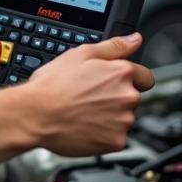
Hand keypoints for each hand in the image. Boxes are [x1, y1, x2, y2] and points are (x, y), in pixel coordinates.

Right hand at [0, 33, 153, 161]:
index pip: (145, 77)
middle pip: (131, 98)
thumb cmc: (54, 84)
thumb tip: (135, 39)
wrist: (36, 114)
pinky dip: (103, 134)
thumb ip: (114, 46)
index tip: (114, 83)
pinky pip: (114, 137)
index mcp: (122, 73)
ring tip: (83, 111)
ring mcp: (123, 121)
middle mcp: (128, 97)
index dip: (130, 79)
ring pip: (123, 118)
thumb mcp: (81, 54)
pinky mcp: (115, 142)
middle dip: (116, 97)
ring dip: (110, 116)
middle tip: (90, 97)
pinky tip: (84, 126)